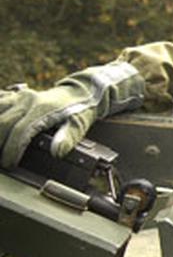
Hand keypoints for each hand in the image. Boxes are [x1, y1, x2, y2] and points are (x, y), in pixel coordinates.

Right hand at [0, 62, 143, 167]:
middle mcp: (27, 100)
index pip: (20, 132)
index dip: (12, 149)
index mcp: (42, 109)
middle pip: (2, 123)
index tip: (9, 163)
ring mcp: (19, 96)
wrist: (80, 93)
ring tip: (0, 146)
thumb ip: (68, 138)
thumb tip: (57, 152)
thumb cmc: (79, 111)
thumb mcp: (79, 125)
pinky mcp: (14, 95)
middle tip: (1, 159)